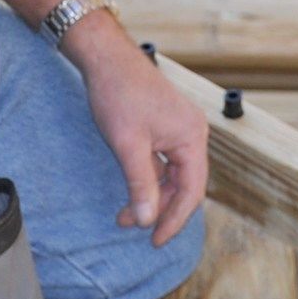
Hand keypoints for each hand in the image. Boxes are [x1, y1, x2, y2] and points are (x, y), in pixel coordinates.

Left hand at [68, 16, 209, 245]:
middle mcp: (192, 134)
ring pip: (172, 175)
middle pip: (184, 185)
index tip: (154, 241)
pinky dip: (147, 179)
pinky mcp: (165, 126)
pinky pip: (163, 162)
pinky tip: (130, 190)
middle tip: (131, 227)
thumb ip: (141, 184)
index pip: (192, 191)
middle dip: (158, 209)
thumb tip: (146, 221)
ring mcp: (179, 129)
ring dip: (150, 195)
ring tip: (123, 214)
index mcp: (192, 138)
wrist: (106, 57)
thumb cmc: (119, 94)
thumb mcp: (128, 145)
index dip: (174, 220)